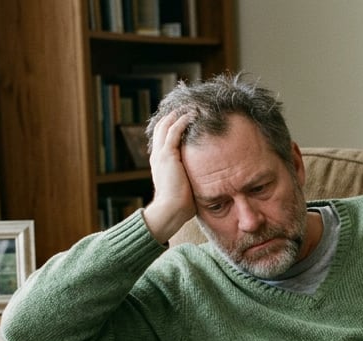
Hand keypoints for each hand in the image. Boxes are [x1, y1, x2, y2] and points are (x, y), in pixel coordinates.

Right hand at [141, 111, 196, 242]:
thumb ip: (190, 177)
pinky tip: (193, 114)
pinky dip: (182, 120)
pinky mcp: (167, 155)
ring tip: (192, 106)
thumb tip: (205, 180)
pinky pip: (174, 131)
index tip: (184, 118)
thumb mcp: (185, 186)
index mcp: (160, 163)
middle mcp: (157, 155)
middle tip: (188, 106)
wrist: (170, 211)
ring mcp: (161, 154)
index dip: (171, 126)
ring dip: (179, 114)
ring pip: (167, 125)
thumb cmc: (180, 206)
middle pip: (161, 127)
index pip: (162, 138)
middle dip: (173, 115)